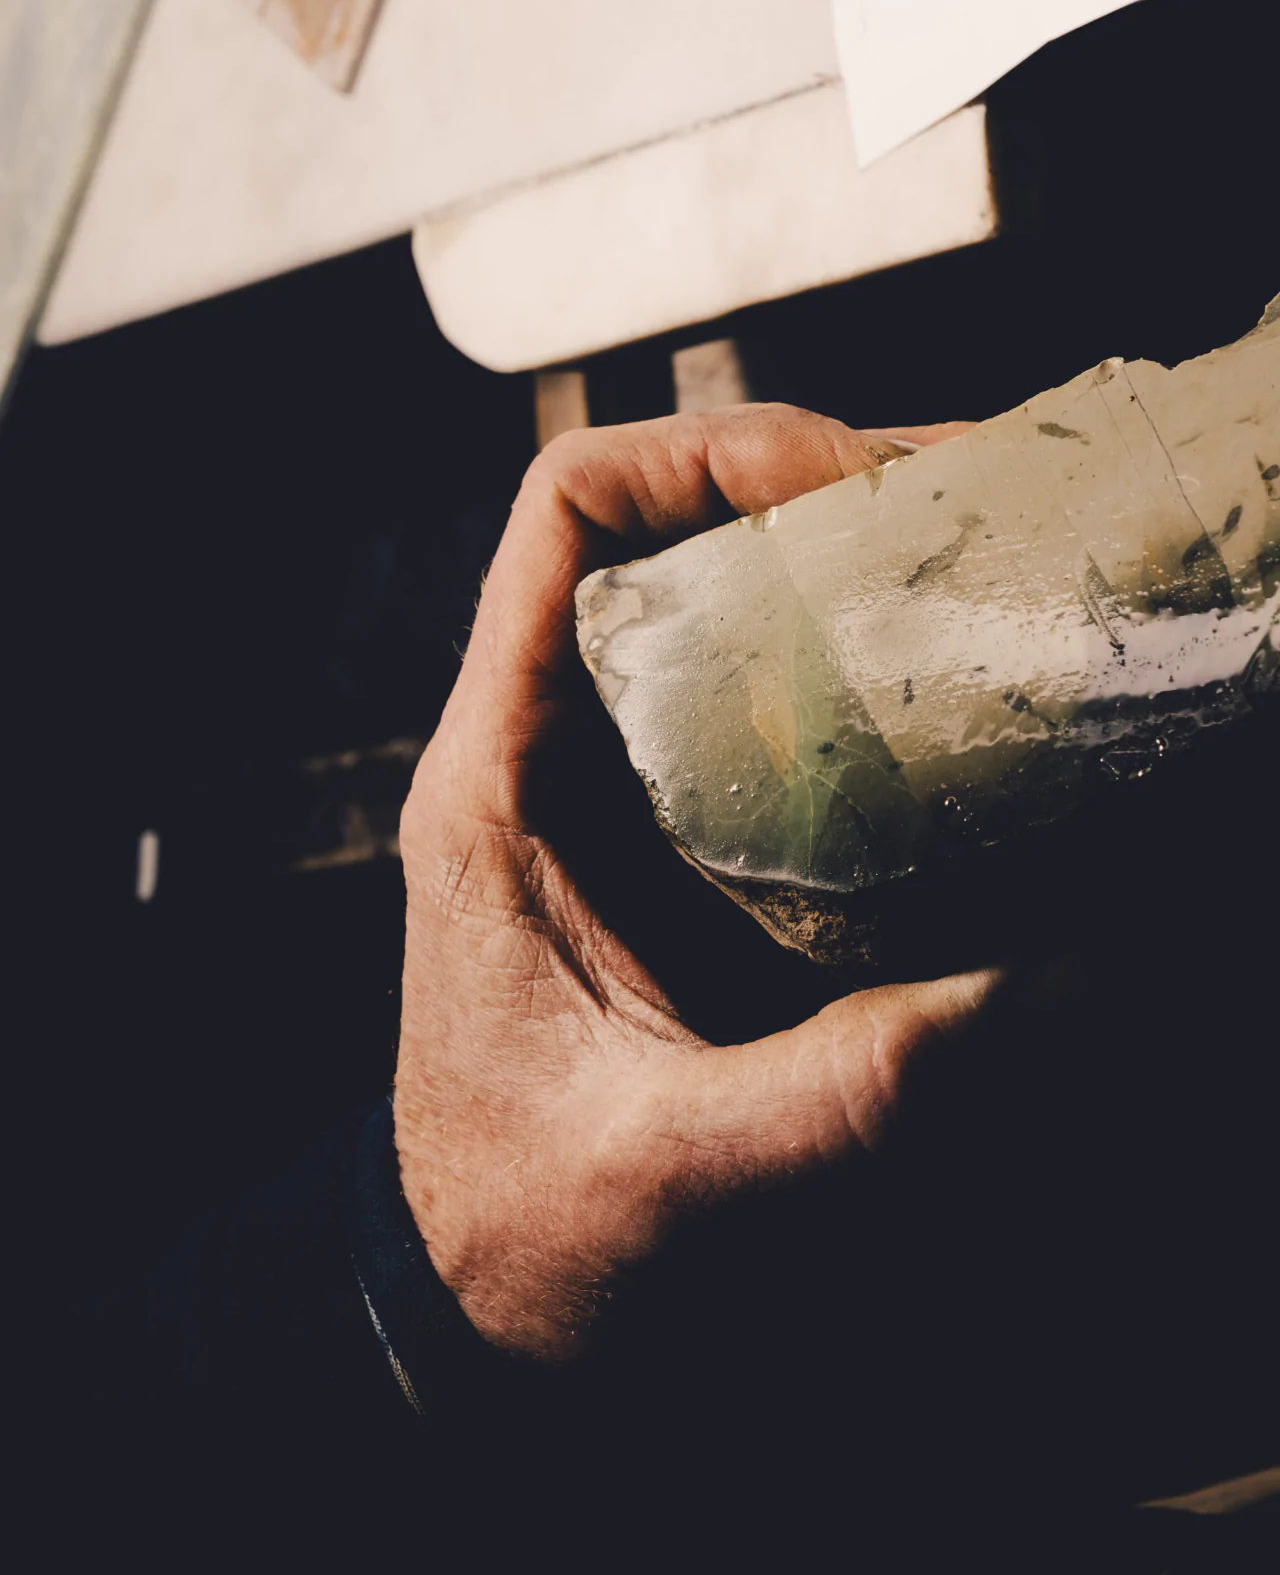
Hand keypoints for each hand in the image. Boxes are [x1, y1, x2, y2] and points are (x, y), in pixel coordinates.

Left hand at [393, 404, 1004, 1361]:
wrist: (479, 1308)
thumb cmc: (521, 1236)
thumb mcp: (673, 1169)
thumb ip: (849, 1091)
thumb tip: (1059, 979)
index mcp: (501, 774)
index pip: (567, 516)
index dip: (705, 453)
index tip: (851, 488)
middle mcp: (564, 746)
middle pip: (681, 526)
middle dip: (833, 486)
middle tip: (994, 507)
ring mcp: (633, 790)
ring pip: (741, 602)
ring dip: (869, 565)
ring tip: (1012, 563)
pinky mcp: (698, 847)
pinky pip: (789, 707)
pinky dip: (886, 673)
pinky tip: (987, 696)